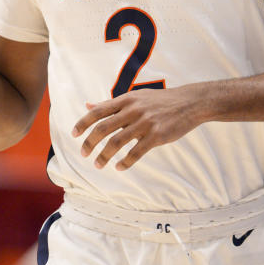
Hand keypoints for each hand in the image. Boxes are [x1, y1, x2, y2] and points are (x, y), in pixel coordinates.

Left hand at [71, 86, 204, 170]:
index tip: (74, 135)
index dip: (83, 123)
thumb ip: (111, 103)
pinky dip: (125, 162)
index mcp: (126, 100)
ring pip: (117, 142)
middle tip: (83, 154)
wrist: (189, 103)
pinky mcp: (157, 136)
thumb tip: (88, 105)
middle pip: (103, 128)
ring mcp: (145, 123)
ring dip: (104, 155)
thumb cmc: (160, 100)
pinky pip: (136, 152)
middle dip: (90, 143)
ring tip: (98, 164)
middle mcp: (133, 110)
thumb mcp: (134, 97)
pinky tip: (119, 167)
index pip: (98, 111)